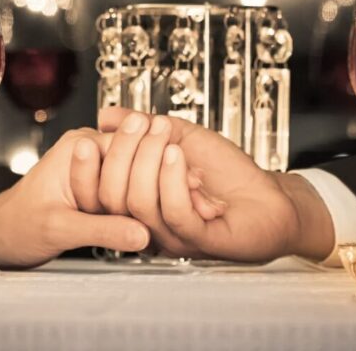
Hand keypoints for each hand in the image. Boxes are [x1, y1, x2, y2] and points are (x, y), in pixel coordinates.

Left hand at [0, 128, 149, 267]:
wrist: (0, 235)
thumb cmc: (17, 225)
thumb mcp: (60, 229)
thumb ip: (102, 229)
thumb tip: (141, 234)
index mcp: (79, 146)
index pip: (132, 150)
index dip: (136, 182)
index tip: (131, 208)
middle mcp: (90, 148)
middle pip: (138, 165)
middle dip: (131, 197)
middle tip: (111, 218)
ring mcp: (97, 165)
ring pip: (135, 181)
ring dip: (128, 207)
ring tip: (106, 221)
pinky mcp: (100, 184)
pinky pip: (127, 193)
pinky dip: (126, 212)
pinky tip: (119, 226)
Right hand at [70, 109, 334, 261]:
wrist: (270, 197)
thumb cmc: (227, 173)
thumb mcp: (180, 137)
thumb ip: (143, 128)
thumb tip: (106, 117)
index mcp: (138, 204)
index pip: (95, 193)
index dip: (86, 168)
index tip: (93, 135)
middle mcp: (149, 223)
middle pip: (112, 197)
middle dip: (122, 154)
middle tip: (139, 124)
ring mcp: (172, 234)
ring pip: (139, 204)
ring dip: (148, 160)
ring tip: (162, 133)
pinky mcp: (199, 239)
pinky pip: (173, 213)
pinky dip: (171, 180)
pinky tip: (177, 155)